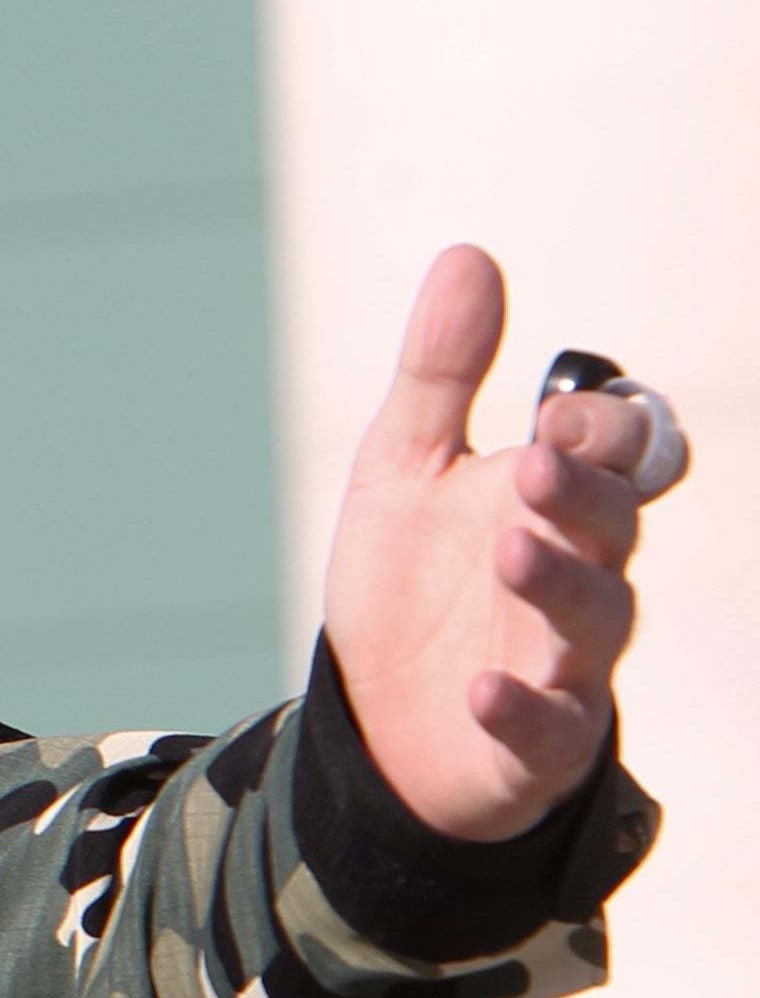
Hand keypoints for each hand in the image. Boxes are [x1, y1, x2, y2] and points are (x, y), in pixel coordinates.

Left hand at [319, 248, 668, 839]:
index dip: (605, 431)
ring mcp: (565, 662)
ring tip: (509, 548)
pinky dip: (520, 709)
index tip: (559, 414)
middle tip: (538, 461)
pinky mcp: (538, 741)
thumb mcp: (406, 467)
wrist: (377, 716)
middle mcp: (579, 575)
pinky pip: (547, 728)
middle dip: (582, 492)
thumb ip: (442, 373)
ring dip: (557, 583)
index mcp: (559, 502)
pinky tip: (484, 688)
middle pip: (611, 525)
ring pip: (594, 620)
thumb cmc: (413, 584)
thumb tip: (467, 256)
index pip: (621, 453)